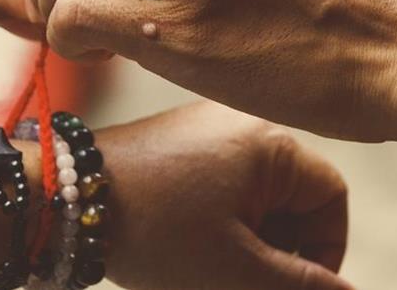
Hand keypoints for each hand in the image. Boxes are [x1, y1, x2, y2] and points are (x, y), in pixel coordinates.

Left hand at [98, 101, 350, 289]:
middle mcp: (243, 124)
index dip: (325, 251)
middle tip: (249, 279)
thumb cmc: (154, 229)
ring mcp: (207, 128)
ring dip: (248, 239)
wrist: (66, 197)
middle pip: (292, 197)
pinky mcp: (179, 142)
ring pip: (255, 195)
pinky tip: (191, 248)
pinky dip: (220, 221)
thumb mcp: (235, 268)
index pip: (330, 197)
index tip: (297, 285)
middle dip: (280, 248)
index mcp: (271, 144)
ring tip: (215, 268)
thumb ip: (299, 284)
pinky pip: (222, 184)